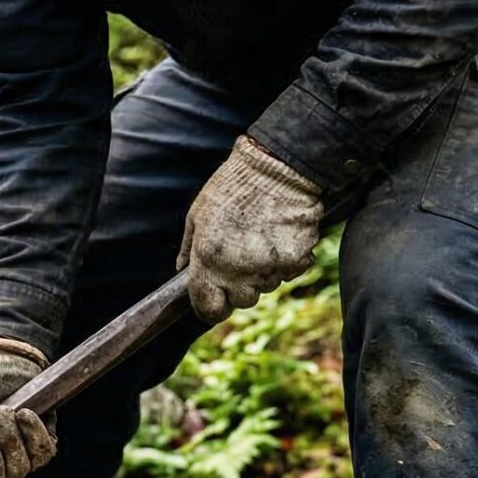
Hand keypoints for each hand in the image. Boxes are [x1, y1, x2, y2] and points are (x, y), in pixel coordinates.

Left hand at [178, 135, 323, 323]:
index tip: (213, 301)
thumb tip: (180, 270)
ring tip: (260, 240)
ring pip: (266, 288)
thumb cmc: (232, 188)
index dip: (210, 308)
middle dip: (239, 288)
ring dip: (263, 273)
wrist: (276, 168)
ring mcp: (269, 268)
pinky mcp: (296, 260)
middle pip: (241, 302)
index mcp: (209, 260)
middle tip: (240, 259)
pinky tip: (279, 237)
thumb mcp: (197, 214)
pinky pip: (290, 274)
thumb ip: (189, 248)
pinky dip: (287, 262)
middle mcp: (238, 270)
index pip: (208, 309)